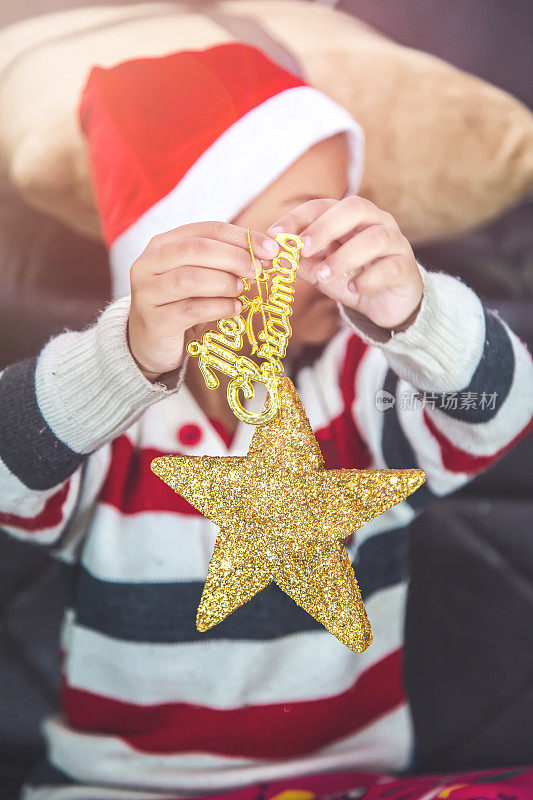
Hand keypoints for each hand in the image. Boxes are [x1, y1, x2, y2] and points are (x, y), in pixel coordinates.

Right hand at [128, 221, 279, 380]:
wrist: (151, 344)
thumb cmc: (181, 305)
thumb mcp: (200, 278)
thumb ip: (224, 263)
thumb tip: (266, 254)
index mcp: (162, 245)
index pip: (206, 230)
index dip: (241, 237)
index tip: (270, 249)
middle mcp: (148, 264)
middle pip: (196, 250)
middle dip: (234, 258)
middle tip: (257, 271)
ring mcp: (146, 293)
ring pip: (191, 279)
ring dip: (225, 283)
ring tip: (242, 291)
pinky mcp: (153, 321)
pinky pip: (191, 310)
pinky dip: (219, 308)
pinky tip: (233, 309)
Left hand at [266, 196, 422, 330]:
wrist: (387, 305)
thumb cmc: (353, 279)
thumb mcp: (321, 272)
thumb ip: (301, 262)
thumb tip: (274, 256)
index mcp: (351, 217)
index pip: (323, 205)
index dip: (298, 217)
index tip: (275, 234)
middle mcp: (376, 222)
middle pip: (354, 208)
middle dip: (325, 227)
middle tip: (304, 248)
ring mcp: (395, 243)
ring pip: (374, 238)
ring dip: (344, 257)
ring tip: (324, 276)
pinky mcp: (406, 268)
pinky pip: (390, 268)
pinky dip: (368, 279)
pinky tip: (353, 289)